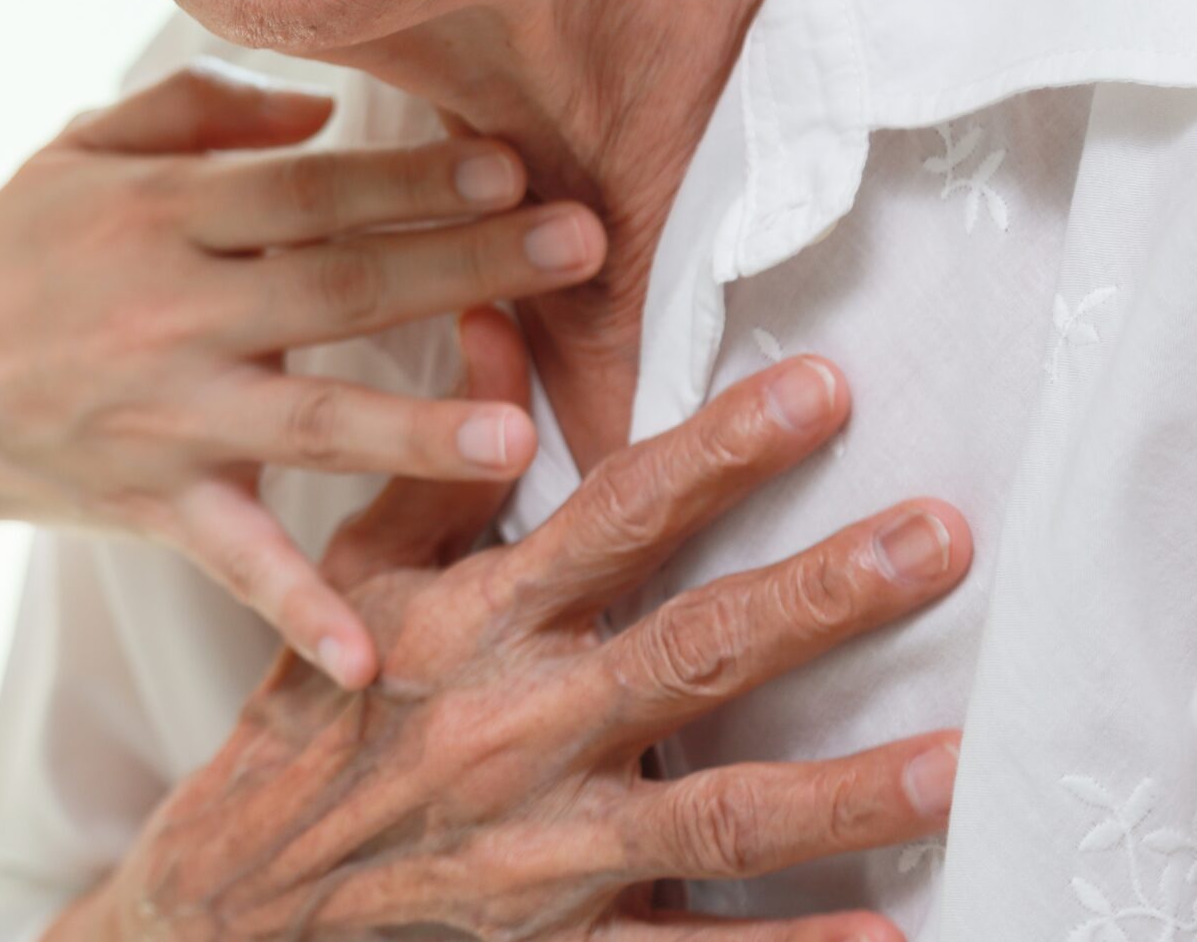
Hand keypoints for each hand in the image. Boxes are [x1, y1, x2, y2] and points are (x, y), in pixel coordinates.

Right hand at [0, 59, 611, 686]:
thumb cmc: (8, 254)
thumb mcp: (77, 149)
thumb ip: (196, 108)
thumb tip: (323, 106)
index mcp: (164, 213)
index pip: (312, 188)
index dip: (410, 174)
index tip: (514, 159)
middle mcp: (174, 310)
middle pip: (341, 285)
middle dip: (467, 264)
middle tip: (582, 246)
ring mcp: (167, 414)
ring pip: (311, 419)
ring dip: (414, 428)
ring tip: (513, 434)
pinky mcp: (155, 503)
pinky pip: (237, 563)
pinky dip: (297, 611)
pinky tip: (367, 660)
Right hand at [75, 358, 968, 941]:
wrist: (236, 894)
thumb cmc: (314, 712)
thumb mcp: (357, 568)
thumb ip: (442, 457)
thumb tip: (494, 317)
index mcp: (478, 618)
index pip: (617, 516)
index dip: (721, 451)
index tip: (823, 389)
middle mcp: (519, 722)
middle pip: (693, 648)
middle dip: (822, 593)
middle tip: (940, 537)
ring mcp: (546, 843)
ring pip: (717, 810)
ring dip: (845, 790)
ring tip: (959, 758)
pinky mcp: (559, 939)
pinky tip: (884, 937)